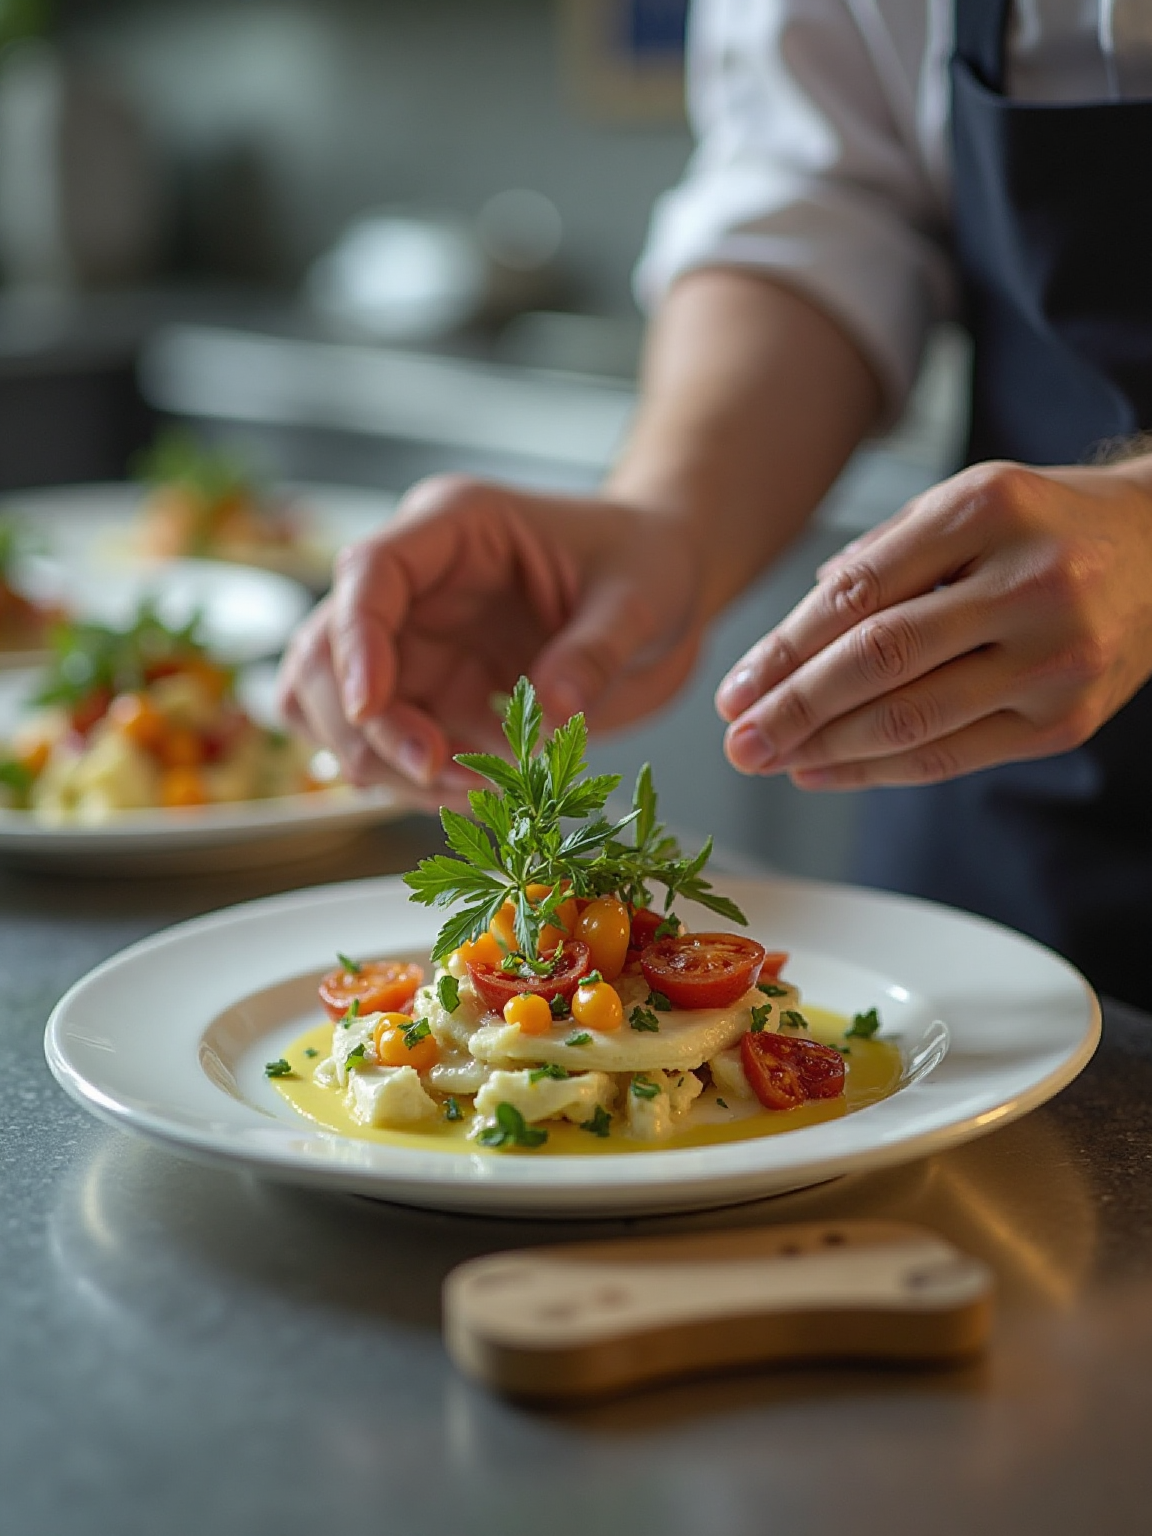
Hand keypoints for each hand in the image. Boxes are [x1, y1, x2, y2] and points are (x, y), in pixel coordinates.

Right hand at [278, 475, 705, 792]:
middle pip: (326, 650)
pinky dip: (410, 783)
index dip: (356, 640)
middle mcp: (417, 586)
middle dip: (364, 723)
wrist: (664, 587)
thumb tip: (553, 708)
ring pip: (335, 710)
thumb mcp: (640, 595)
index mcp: (455, 528)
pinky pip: (384, 749)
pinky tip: (473, 796)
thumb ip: (597, 648)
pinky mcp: (432, 699)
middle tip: (434, 769)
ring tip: (467, 792)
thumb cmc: (648, 559)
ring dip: (379, 763)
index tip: (370, 705)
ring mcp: (416, 645)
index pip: (370, 574)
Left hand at [715, 458, 1151, 787]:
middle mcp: (1028, 581)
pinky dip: (876, 771)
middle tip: (737, 742)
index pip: (859, 594)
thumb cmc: (1044, 526)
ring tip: (769, 762)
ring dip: (825, 751)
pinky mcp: (1065, 719)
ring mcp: (1053, 656)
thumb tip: (797, 624)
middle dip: (794, 710)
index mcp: (985, 509)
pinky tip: (823, 772)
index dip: (784, 651)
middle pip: (879, 660)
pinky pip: (952, 757)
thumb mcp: (965, 504)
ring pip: (912, 719)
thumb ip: (882, 554)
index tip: (734, 689)